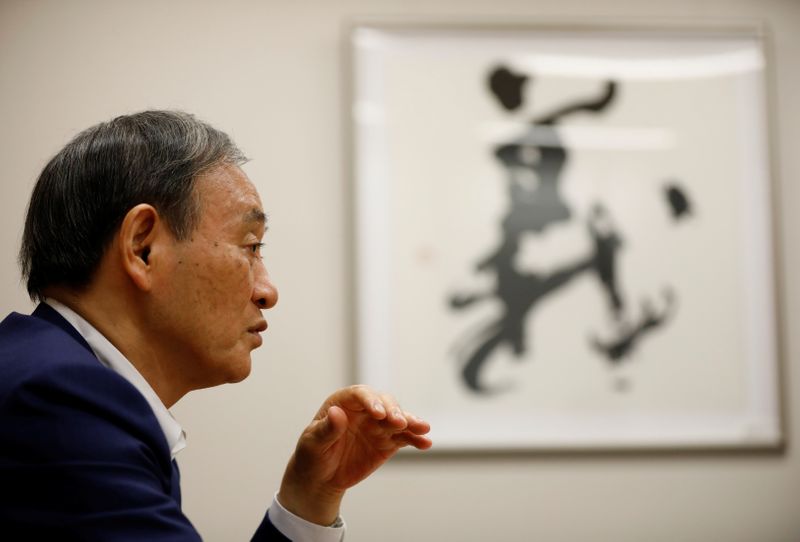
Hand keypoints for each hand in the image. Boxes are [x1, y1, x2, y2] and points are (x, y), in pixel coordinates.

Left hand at [277, 385, 431, 524]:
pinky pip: (405, 438)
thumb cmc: (312, 455)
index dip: (370, 401)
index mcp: (343, 403)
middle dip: (393, 411)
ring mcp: (378, 425)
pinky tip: (425, 443)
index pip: (360, 394)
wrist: (320, 478)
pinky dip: (416, 439)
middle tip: (400, 423)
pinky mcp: (388, 442)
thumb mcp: (312, 443)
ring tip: (423, 428)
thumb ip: (326, 429)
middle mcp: (364, 410)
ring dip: (411, 421)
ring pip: (398, 418)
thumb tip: (337, 413)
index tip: (378, 414)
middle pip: (384, 403)